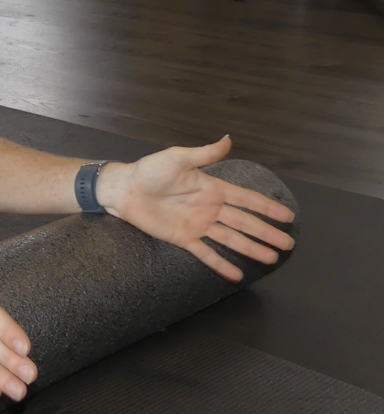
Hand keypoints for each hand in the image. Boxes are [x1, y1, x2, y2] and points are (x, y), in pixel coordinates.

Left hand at [96, 136, 294, 280]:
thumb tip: (229, 139)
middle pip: (244, 222)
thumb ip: (204, 153)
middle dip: (266, 233)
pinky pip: (205, 253)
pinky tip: (236, 275)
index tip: (288, 216)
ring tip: (271, 259)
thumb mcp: (178, 157)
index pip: (246, 199)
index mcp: (211, 188)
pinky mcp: (183, 238)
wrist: (124, 189)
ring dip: (250, 249)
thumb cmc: (149, 170)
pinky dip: (220, 264)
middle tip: (288, 244)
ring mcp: (197, 224)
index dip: (267, 207)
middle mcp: (209, 208)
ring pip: (230, 239)